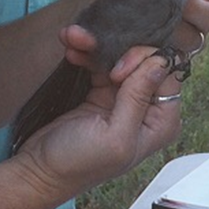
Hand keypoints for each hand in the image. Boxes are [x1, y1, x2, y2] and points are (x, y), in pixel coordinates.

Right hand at [14, 46, 182, 191]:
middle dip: (117, 48)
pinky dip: (86, 51)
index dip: (143, 63)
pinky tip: (71, 47)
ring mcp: (123, 98)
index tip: (116, 72)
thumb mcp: (114, 136)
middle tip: (92, 52)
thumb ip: (137, 99)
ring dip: (96, 45)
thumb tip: (160, 63)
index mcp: (160, 122)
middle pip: (145, 59)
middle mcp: (146, 108)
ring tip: (73, 38)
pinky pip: (100, 61)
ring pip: (120, 56)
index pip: (167, 73)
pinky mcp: (101, 92)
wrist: (40, 170)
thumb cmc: (78, 164)